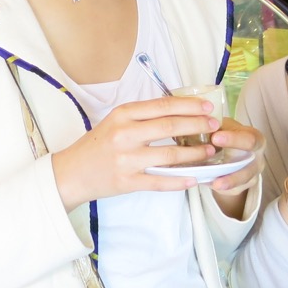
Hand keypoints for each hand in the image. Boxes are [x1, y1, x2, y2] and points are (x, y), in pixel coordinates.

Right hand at [51, 95, 224, 209]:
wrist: (71, 172)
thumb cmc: (96, 145)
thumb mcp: (114, 121)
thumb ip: (141, 117)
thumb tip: (176, 111)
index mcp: (123, 115)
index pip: (162, 106)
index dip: (188, 105)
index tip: (207, 107)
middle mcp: (125, 134)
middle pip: (170, 126)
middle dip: (197, 125)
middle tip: (216, 126)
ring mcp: (127, 159)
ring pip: (170, 155)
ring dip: (195, 153)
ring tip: (210, 151)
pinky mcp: (128, 181)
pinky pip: (161, 181)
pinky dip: (180, 180)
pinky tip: (194, 178)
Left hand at [208, 117, 264, 195]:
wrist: (231, 151)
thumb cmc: (227, 134)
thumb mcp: (224, 126)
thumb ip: (215, 127)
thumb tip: (195, 124)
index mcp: (255, 138)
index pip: (248, 139)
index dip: (234, 139)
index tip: (215, 137)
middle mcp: (257, 158)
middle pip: (249, 164)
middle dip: (234, 162)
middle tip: (214, 162)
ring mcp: (251, 175)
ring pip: (243, 180)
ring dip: (229, 182)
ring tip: (216, 183)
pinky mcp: (241, 187)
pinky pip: (233, 189)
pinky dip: (222, 188)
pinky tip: (211, 184)